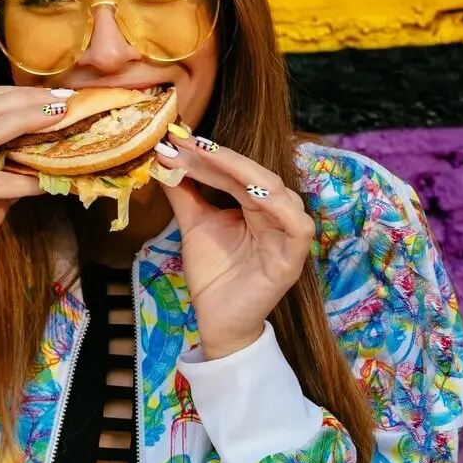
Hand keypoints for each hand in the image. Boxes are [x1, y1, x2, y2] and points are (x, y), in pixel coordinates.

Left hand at [155, 131, 315, 358]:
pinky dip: (280, 207)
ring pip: (278, 192)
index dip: (210, 155)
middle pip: (256, 176)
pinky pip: (298, 227)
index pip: (237, 172)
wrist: (217, 321)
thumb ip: (183, 192)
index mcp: (256, 206)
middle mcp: (276, 215)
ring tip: (210, 158)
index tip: (178, 140)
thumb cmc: (213, 274)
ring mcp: (288, 236)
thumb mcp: (194, 225)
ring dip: (245, 172)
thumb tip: (164, 157)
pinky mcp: (293, 259)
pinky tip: (252, 193)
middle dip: (221, 158)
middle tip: (187, 144)